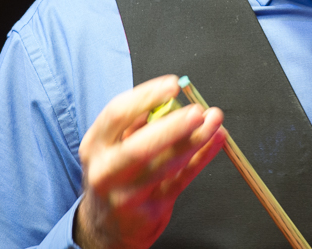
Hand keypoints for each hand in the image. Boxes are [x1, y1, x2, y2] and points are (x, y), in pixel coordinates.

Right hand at [74, 75, 225, 248]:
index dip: (147, 96)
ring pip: (166, 165)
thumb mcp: (114, 145)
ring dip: (195, 140)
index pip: (117, 114)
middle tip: (198, 111)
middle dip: (173, 127)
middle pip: (139, 147)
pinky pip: (183, 181)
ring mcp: (127, 195)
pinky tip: (216, 140)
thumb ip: (139, 122)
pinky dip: (202, 158)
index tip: (173, 85)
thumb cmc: (115, 174)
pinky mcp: (150, 211)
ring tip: (214, 121)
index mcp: (95, 145)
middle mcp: (105, 171)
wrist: (106, 227)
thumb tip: (171, 100)